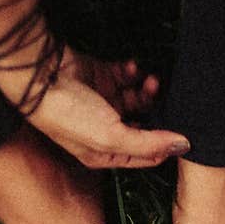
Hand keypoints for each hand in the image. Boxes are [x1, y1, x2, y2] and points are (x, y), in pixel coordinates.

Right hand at [0, 45, 189, 169]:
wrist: (40, 77)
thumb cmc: (68, 114)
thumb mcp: (112, 136)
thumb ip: (150, 143)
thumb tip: (184, 146)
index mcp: (105, 154)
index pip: (147, 155)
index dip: (166, 144)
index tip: (182, 130)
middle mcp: (105, 130)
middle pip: (145, 124)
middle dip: (156, 111)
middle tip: (161, 97)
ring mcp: (103, 103)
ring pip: (138, 98)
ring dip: (146, 88)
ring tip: (148, 79)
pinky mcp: (100, 79)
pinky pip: (125, 77)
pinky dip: (132, 72)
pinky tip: (130, 68)